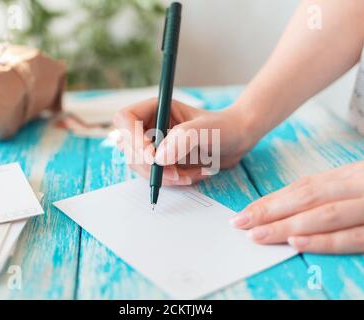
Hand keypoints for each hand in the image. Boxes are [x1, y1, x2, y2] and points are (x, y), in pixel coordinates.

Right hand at [113, 99, 253, 184]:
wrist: (237, 141)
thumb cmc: (223, 127)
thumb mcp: (205, 129)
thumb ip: (182, 139)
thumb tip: (158, 158)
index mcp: (156, 108)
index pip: (126, 119)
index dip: (132, 138)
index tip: (151, 156)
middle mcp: (150, 126)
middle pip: (129, 147)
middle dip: (150, 165)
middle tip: (175, 174)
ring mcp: (154, 145)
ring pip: (140, 166)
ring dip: (162, 176)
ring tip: (188, 175)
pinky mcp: (161, 162)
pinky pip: (154, 176)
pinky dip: (171, 181)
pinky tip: (191, 176)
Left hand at [230, 161, 363, 253]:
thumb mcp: (363, 182)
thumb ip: (332, 192)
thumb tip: (289, 207)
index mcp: (353, 172)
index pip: (302, 187)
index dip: (271, 199)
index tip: (246, 211)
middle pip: (307, 199)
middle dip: (270, 212)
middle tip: (240, 223)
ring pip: (326, 216)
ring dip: (287, 226)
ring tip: (259, 235)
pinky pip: (355, 237)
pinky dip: (324, 241)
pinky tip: (298, 243)